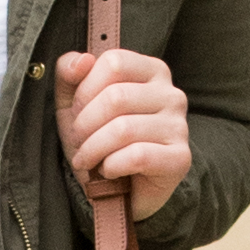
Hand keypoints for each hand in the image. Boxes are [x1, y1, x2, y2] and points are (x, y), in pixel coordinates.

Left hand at [55, 45, 190, 225]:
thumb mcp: (73, 102)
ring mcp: (179, 126)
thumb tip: (82, 60)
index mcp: (151, 71)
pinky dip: (111, 166)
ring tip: (87, 159)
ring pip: (123, 129)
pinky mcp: (180, 158)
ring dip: (93, 149)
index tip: (77, 112)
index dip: (85, 90)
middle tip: (78, 141)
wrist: (121, 190)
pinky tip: (108, 171)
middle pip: (116, 97)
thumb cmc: (98, 138)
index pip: (114, 62)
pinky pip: (137, 156)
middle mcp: (172, 94)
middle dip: (84, 124)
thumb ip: (69, 72)